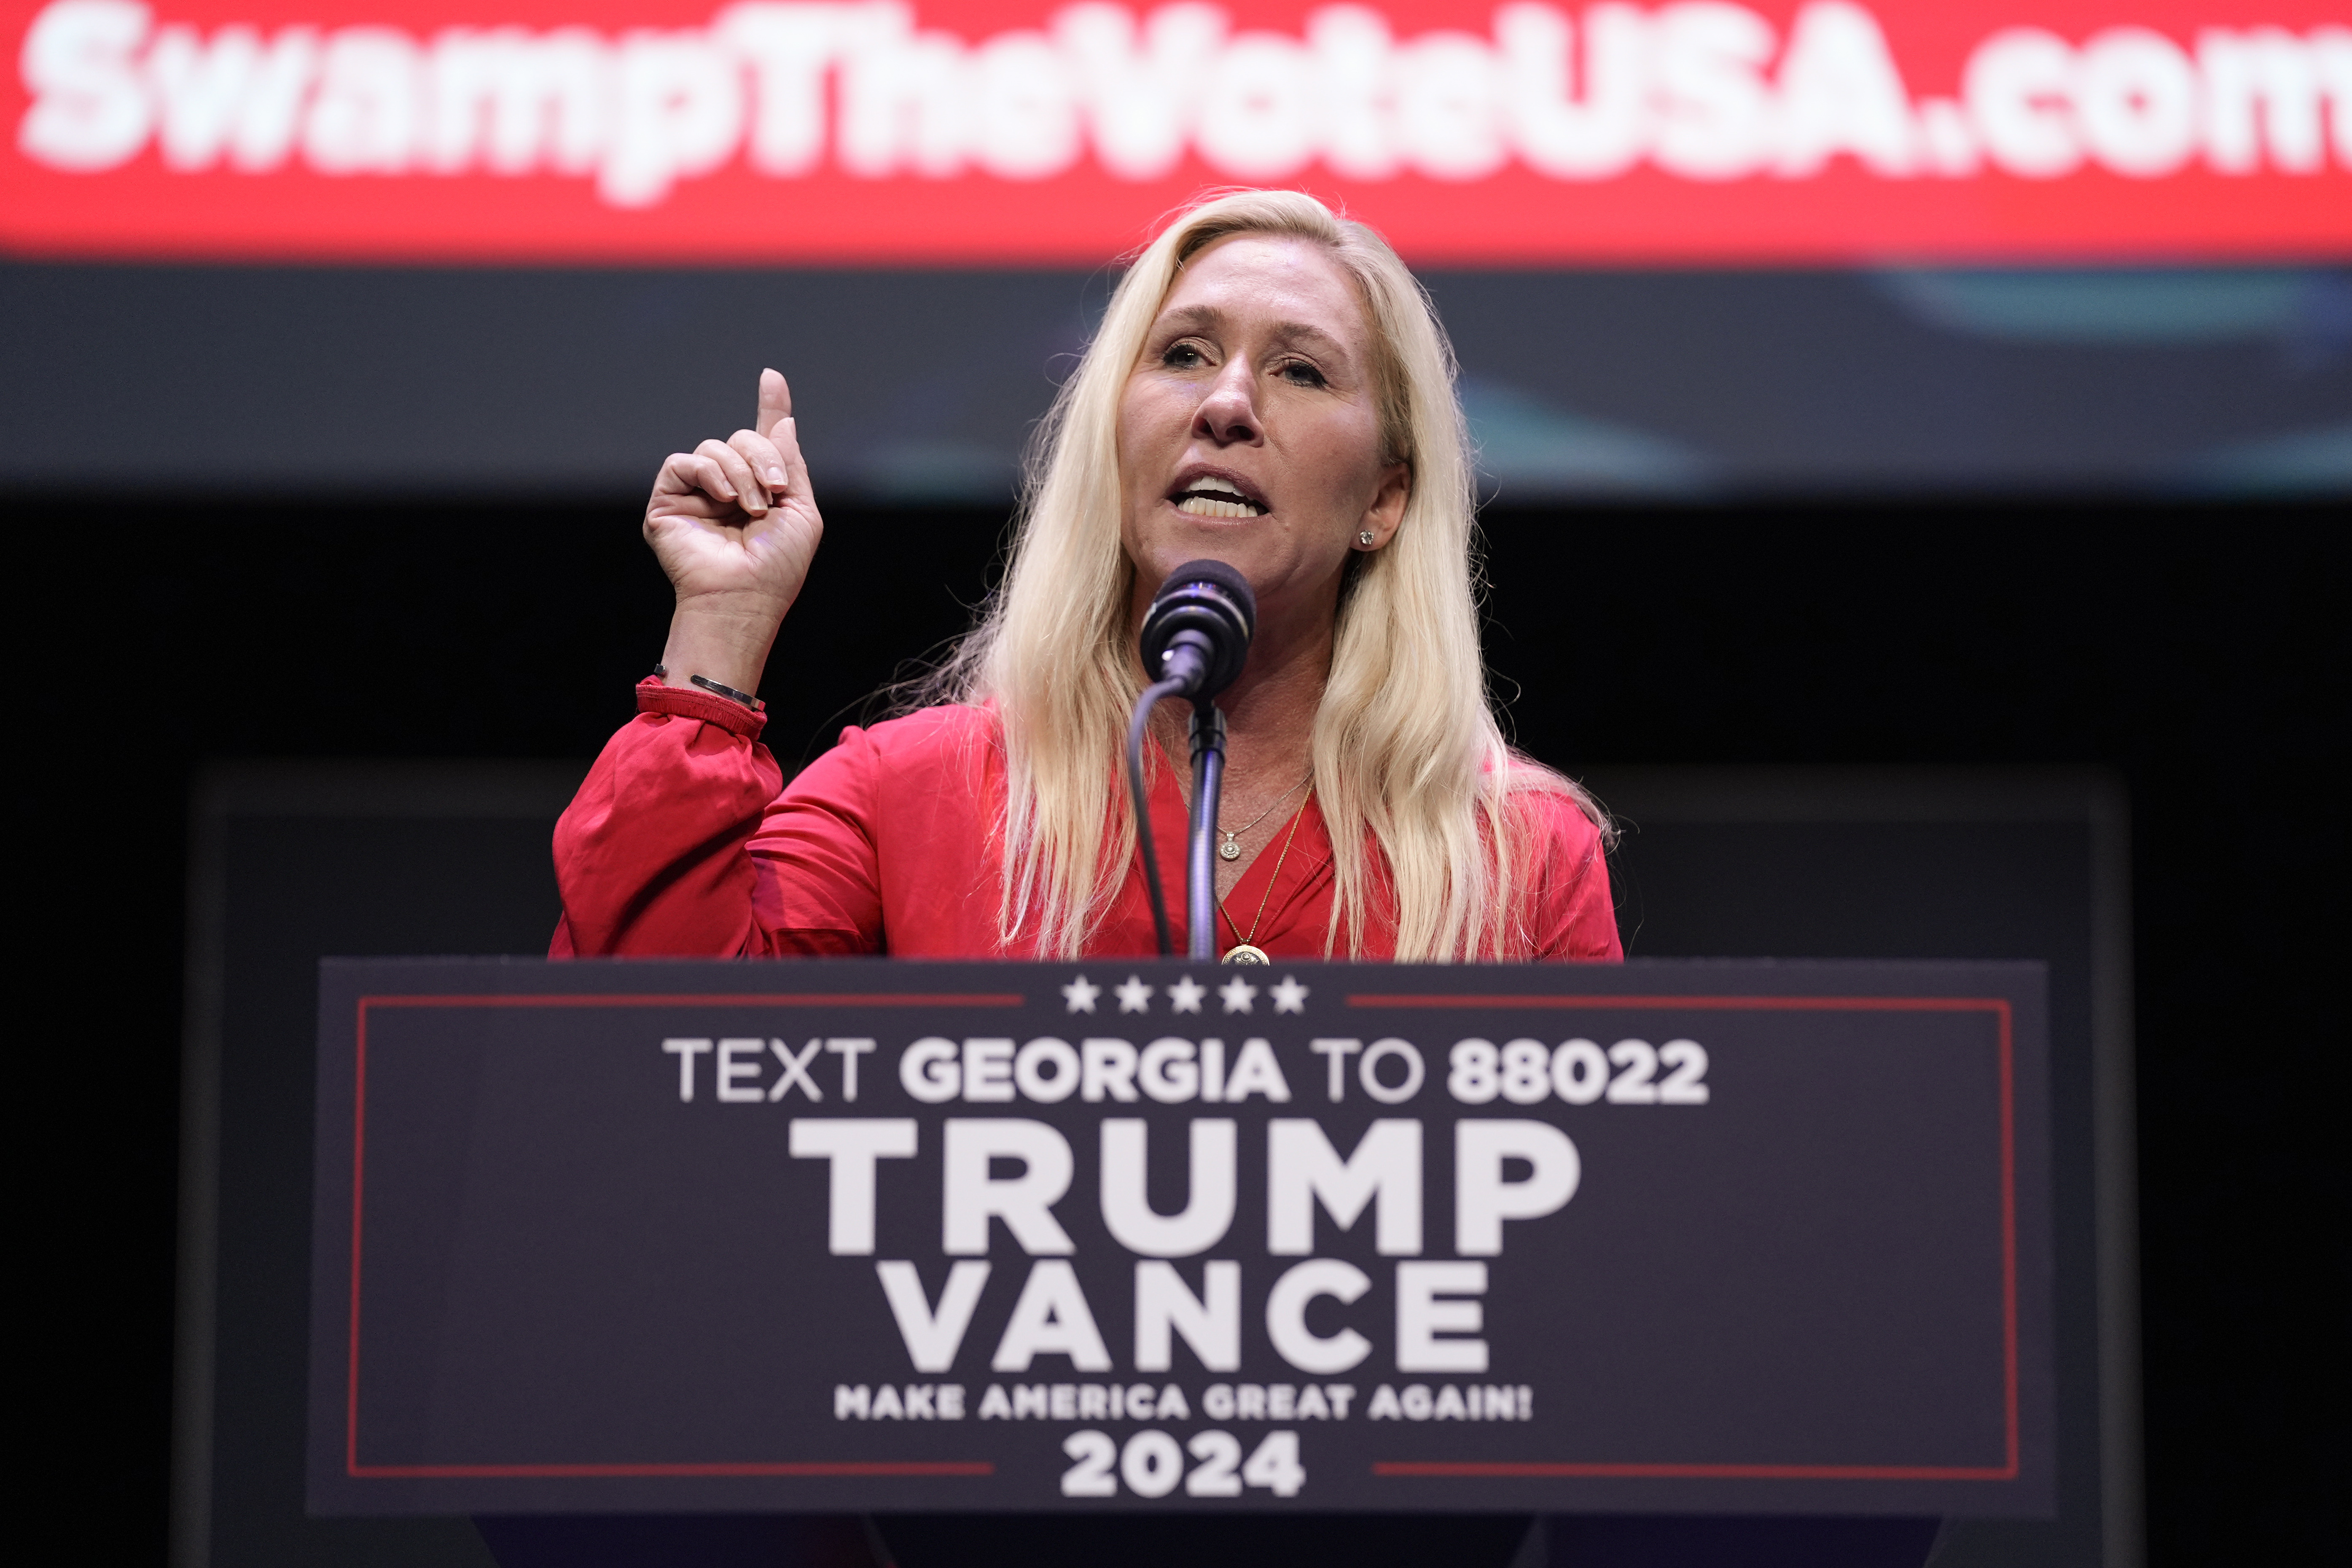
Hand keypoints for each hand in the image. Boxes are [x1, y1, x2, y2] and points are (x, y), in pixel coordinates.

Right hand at [643, 369, 821, 693]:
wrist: (744, 596)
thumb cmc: (777, 566)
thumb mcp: (801, 512)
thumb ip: (791, 463)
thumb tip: (785, 419)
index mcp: (760, 489)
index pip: (762, 440)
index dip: (769, 407)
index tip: (772, 377)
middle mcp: (727, 487)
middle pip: (742, 437)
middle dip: (764, 458)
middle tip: (775, 492)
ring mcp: (695, 494)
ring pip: (715, 447)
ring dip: (742, 472)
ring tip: (751, 508)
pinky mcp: (667, 501)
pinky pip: (684, 462)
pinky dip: (709, 474)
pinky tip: (725, 498)